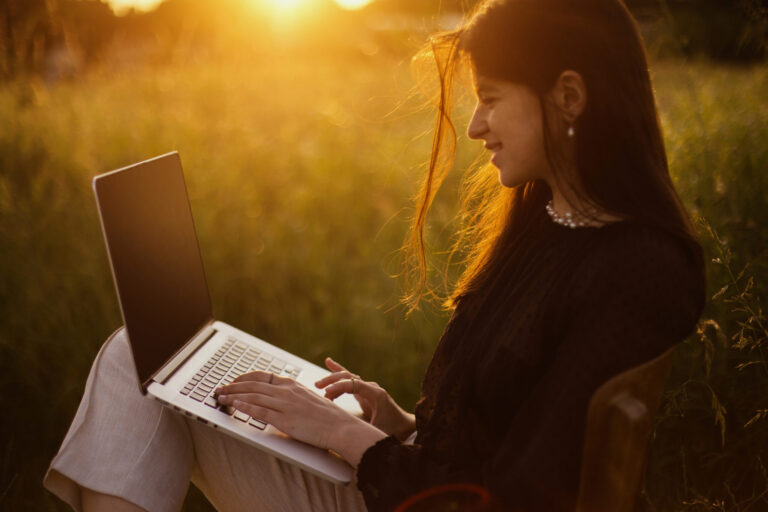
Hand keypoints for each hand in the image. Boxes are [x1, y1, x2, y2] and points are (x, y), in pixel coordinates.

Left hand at [215, 371, 386, 465]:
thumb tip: (276, 398)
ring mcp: (285, 404)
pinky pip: (260, 410)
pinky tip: (235, 405)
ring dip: (234, 395)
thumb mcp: (307, 398)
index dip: (244, 378)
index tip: (233, 382)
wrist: (339, 426)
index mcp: (292, 384)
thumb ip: (291, 396)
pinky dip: (245, 406)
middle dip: (233, 386)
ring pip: (253, 395)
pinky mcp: (285, 419)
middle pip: (253, 384)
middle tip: (219, 389)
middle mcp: (286, 391)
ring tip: (221, 397)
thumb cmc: (326, 416)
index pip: (262, 376)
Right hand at [314, 357, 415, 441]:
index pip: (355, 384)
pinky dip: (338, 372)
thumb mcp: (380, 433)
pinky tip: (329, 363)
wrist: (404, 425)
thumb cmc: (393, 429)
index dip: (340, 387)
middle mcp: (371, 388)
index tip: (327, 393)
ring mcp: (367, 388)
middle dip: (333, 380)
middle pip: (349, 377)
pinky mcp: (363, 392)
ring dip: (333, 379)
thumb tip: (351, 438)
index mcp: (376, 395)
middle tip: (318, 386)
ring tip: (318, 385)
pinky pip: (349, 380)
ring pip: (348, 377)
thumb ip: (366, 433)